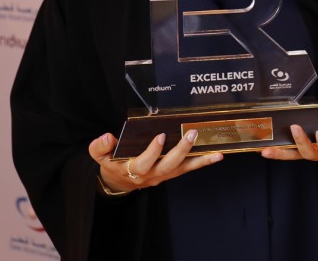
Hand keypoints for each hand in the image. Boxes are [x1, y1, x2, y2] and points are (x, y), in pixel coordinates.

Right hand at [92, 131, 221, 193]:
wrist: (120, 182)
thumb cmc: (112, 165)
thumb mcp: (100, 157)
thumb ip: (100, 148)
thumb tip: (107, 137)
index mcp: (133, 169)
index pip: (144, 162)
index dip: (152, 151)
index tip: (161, 136)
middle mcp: (151, 174)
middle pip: (167, 166)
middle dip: (180, 151)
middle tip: (191, 134)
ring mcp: (163, 175)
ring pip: (182, 168)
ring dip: (199, 160)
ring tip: (216, 152)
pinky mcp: (172, 172)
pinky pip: (188, 168)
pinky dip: (203, 162)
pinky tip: (217, 155)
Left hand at [260, 99, 317, 164]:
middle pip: (310, 154)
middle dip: (302, 143)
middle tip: (295, 128)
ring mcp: (311, 150)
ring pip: (296, 155)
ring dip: (282, 153)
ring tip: (267, 150)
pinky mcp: (301, 146)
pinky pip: (290, 151)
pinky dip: (279, 150)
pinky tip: (266, 148)